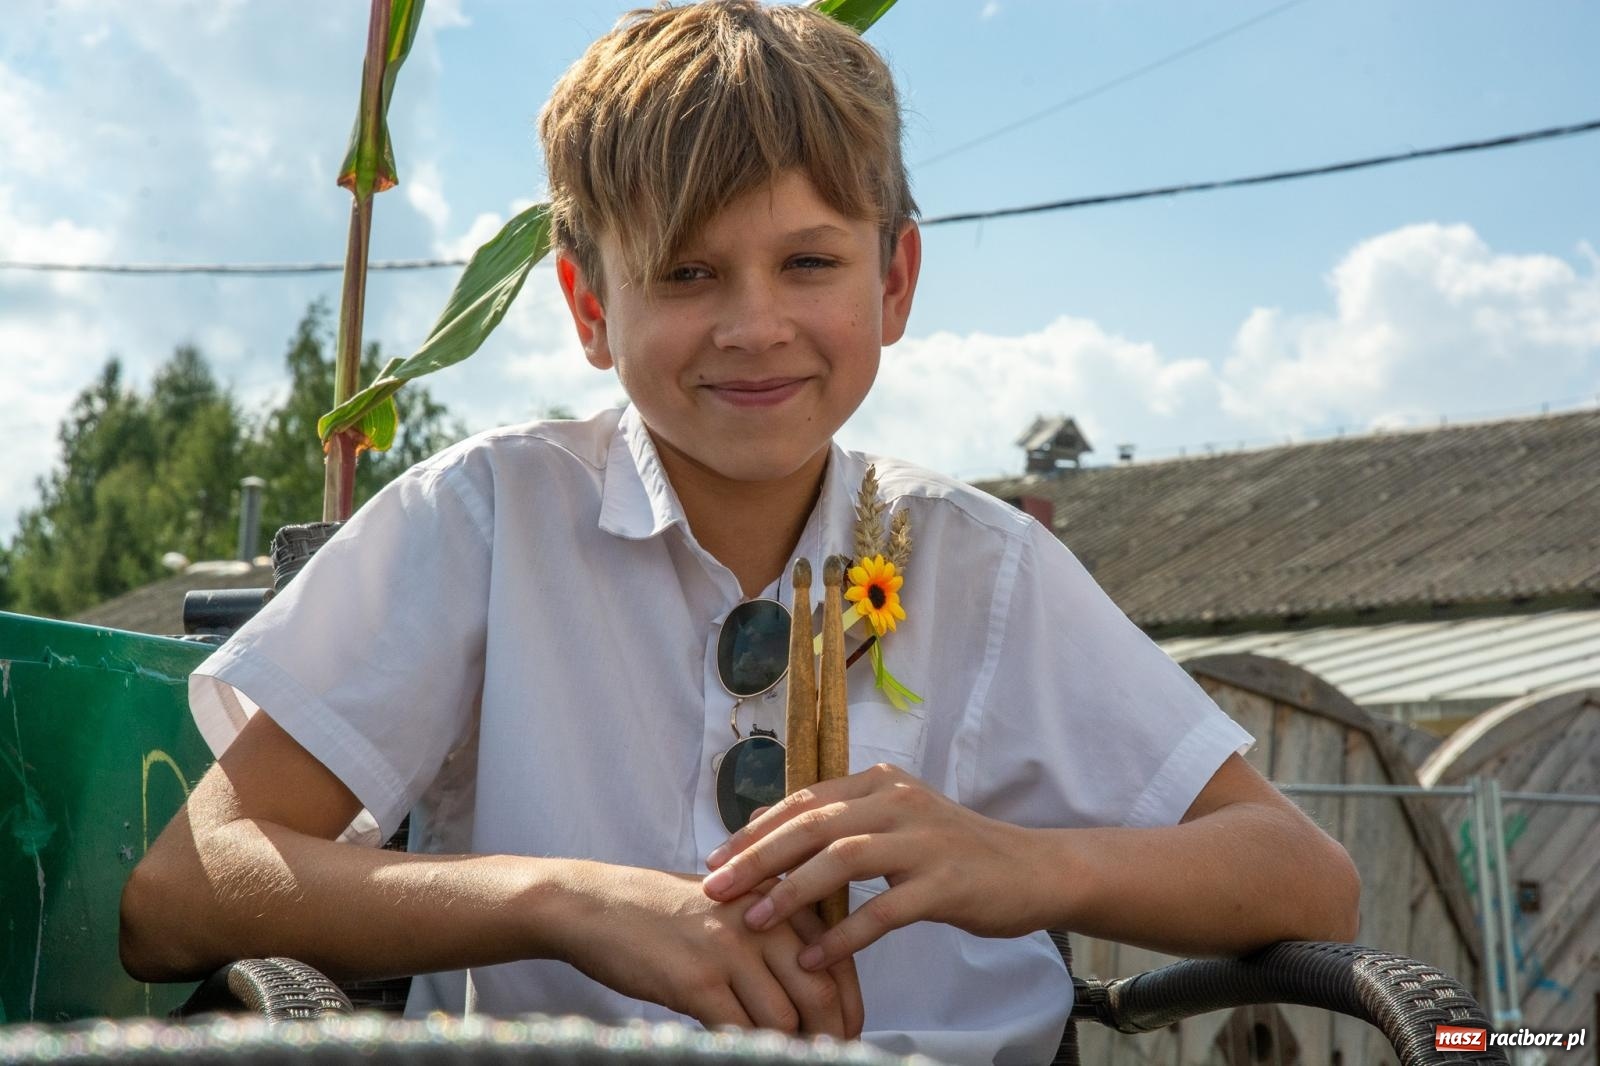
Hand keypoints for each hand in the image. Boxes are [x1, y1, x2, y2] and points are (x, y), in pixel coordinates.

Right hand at [550, 863, 862, 1037]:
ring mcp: (728, 949)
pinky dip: (747, 1052)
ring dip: (789, 1049)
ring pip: (784, 1020)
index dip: (850, 1006)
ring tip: (782, 1056)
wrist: (595, 905)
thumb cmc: (662, 913)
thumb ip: (772, 940)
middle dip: (831, 1036)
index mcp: (774, 900)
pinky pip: (739, 1033)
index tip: (849, 1033)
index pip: (835, 958)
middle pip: (821, 993)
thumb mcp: (728, 909)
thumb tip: (814, 994)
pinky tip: (740, 1053)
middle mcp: (759, 920)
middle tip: (828, 1056)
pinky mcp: (696, 980)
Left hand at [702, 764, 1046, 970]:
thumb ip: (842, 822)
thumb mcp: (897, 822)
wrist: (1033, 870)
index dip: (755, 829)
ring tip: (754, 921)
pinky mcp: (945, 883)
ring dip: (791, 892)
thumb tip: (767, 831)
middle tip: (715, 888)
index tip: (714, 858)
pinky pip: (883, 910)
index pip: (804, 801)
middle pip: (813, 825)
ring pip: (842, 860)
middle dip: (757, 858)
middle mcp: (899, 802)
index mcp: (881, 783)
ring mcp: (924, 841)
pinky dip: (843, 934)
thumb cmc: (955, 853)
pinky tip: (813, 957)